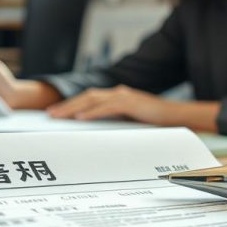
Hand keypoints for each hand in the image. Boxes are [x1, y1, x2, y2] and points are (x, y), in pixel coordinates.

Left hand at [46, 85, 173, 124]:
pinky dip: (92, 111)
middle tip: (50, 114)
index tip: (56, 113)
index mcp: (117, 97)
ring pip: (92, 99)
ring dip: (74, 107)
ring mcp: (124, 96)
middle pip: (86, 96)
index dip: (72, 105)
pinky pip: (107, 107)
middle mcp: (118, 93)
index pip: (89, 99)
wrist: (176, 117)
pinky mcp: (131, 103)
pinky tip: (81, 117)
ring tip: (59, 115)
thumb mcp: (130, 122)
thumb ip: (115, 123)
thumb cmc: (155, 122)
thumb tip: (96, 133)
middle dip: (67, 105)